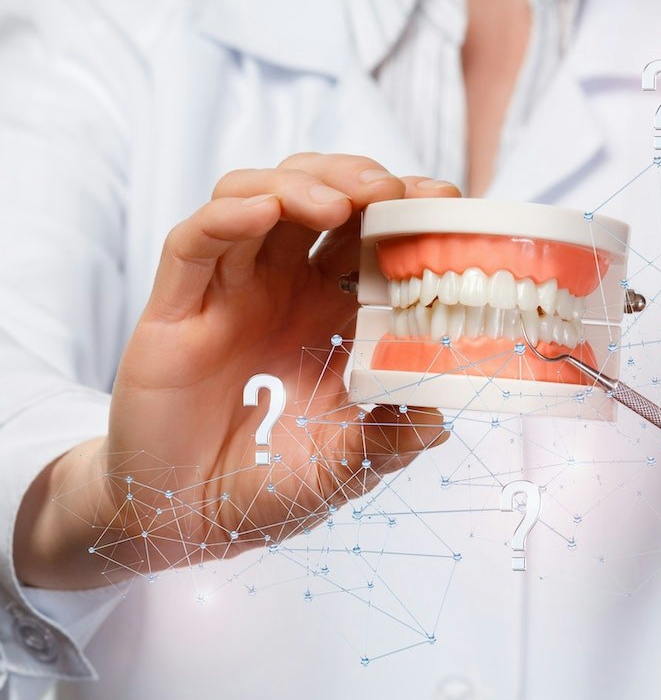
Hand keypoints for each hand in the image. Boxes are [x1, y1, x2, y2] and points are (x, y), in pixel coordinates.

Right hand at [15, 154, 459, 586]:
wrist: (188, 521)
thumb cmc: (270, 484)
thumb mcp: (348, 464)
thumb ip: (393, 437)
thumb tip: (442, 418)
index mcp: (335, 312)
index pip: (372, 233)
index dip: (405, 205)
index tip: (443, 197)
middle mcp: (286, 288)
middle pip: (319, 194)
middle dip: (357, 178)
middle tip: (390, 191)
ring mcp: (232, 290)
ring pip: (258, 195)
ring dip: (301, 184)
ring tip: (340, 204)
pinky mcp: (178, 306)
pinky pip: (196, 241)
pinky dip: (229, 215)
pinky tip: (264, 212)